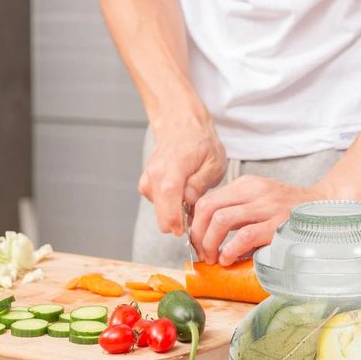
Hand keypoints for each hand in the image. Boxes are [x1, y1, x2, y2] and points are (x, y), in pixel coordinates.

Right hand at [138, 116, 226, 235]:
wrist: (181, 127)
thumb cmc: (200, 143)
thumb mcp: (213, 162)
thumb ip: (200, 183)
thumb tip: (189, 201)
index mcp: (172, 168)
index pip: (169, 198)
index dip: (176, 220)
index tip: (185, 232)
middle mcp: (154, 175)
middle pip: (161, 213)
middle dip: (179, 222)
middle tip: (198, 216)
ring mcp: (148, 180)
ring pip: (161, 212)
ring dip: (177, 213)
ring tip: (193, 199)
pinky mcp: (147, 186)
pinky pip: (159, 206)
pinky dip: (171, 206)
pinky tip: (183, 195)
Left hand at [190, 175, 330, 264]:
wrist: (326, 208)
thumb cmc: (291, 211)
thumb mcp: (261, 200)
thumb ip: (238, 211)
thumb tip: (210, 236)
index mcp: (248, 185)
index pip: (207, 200)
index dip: (196, 223)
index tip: (197, 241)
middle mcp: (255, 191)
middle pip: (208, 208)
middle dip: (198, 234)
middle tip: (202, 253)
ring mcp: (267, 207)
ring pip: (221, 220)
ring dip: (210, 243)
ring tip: (214, 258)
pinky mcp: (277, 225)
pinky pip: (243, 236)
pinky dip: (230, 250)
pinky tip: (229, 259)